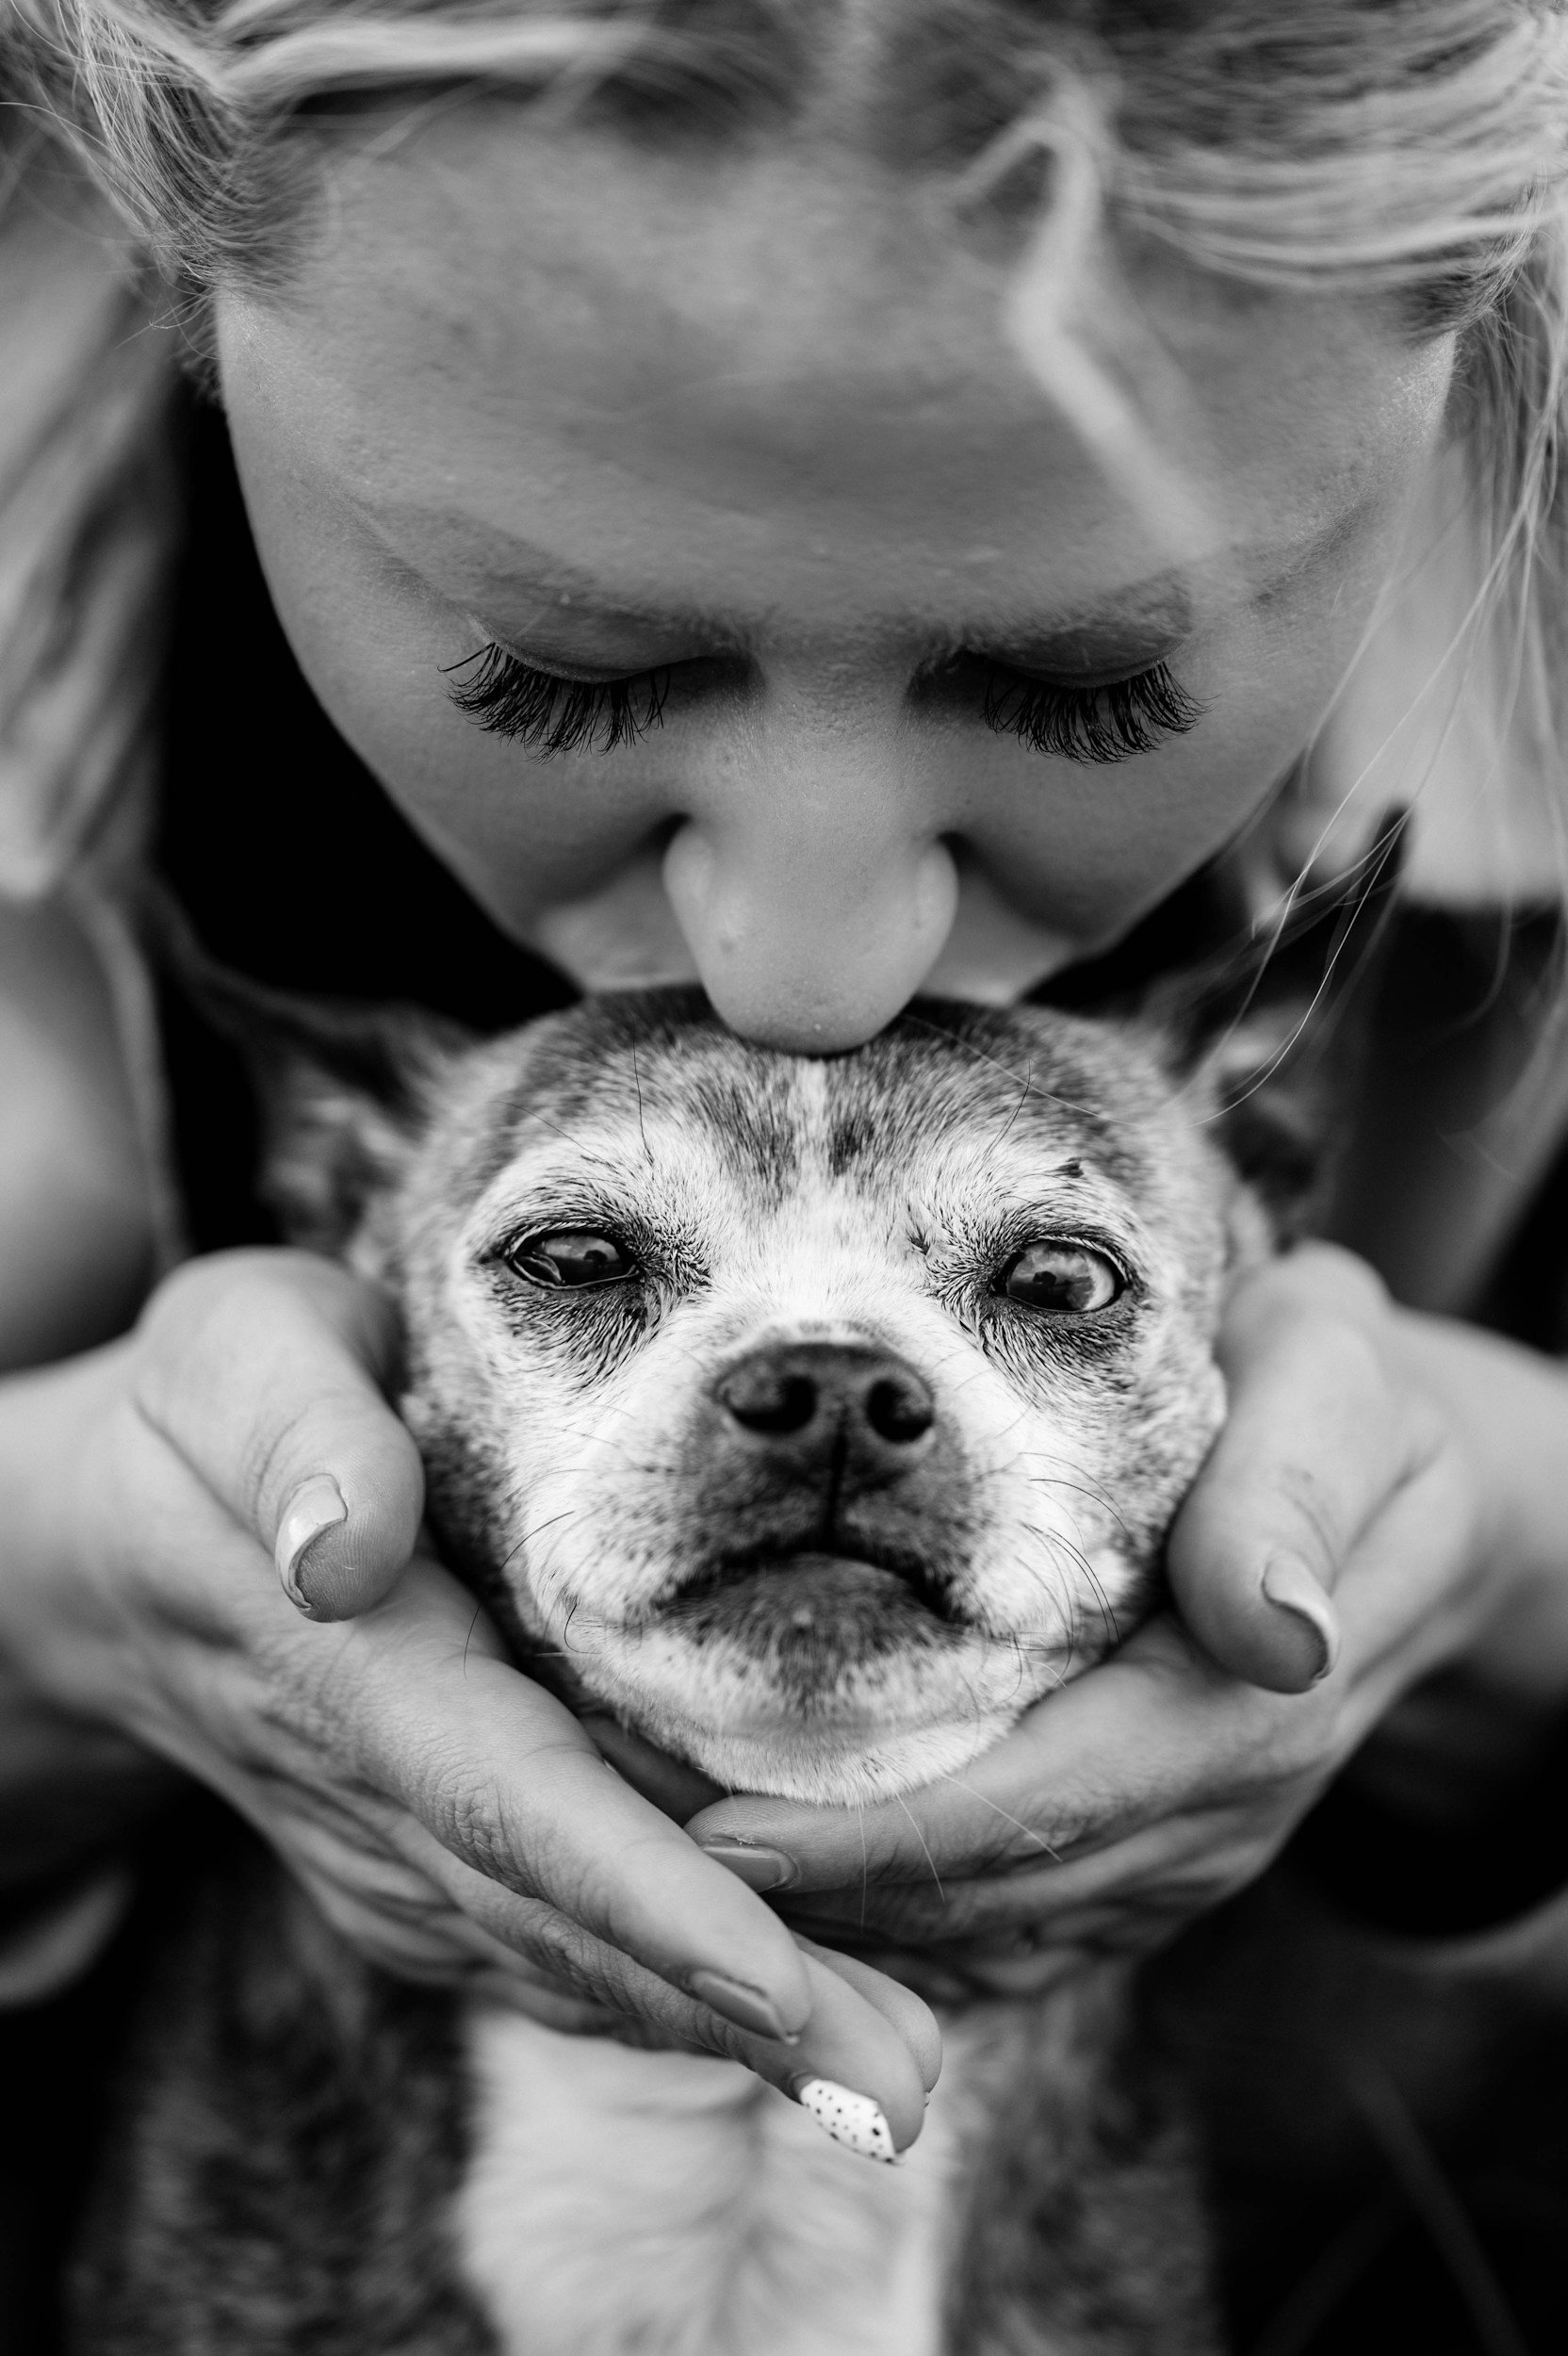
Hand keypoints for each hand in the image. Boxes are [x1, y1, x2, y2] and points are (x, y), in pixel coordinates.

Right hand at [0, 1250, 935, 2146]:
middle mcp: (374, 1795)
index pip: (507, 1797)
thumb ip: (296, 1435)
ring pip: (570, 1957)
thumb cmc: (211, 1410)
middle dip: (740, 2010)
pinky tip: (794, 2015)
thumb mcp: (236, 1359)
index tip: (770, 1982)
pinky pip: (549, 1946)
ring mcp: (390, 1850)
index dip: (640, 1895)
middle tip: (904, 2079)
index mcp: (354, 1666)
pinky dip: (670, 1991)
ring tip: (893, 2072)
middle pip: (570, 1921)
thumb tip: (348, 1547)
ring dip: (729, 2030)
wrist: (120, 1543)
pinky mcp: (417, 1865)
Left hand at [685, 1245, 1510, 1987]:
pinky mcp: (1154, 1859)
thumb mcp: (1337, 1383)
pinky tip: (763, 1883)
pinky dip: (887, 1921)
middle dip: (809, 1895)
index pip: (1046, 1806)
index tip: (707, 1838)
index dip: (879, 1840)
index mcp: (1250, 1701)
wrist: (1401, 1489)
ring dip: (828, 1921)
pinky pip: (1010, 1930)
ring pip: (990, 1935)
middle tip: (620, 1849)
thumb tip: (1275, 1627)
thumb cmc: (1334, 1395)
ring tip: (651, 1868)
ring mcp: (1186, 1854)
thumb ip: (1296, 1489)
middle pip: (993, 1896)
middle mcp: (1217, 1813)